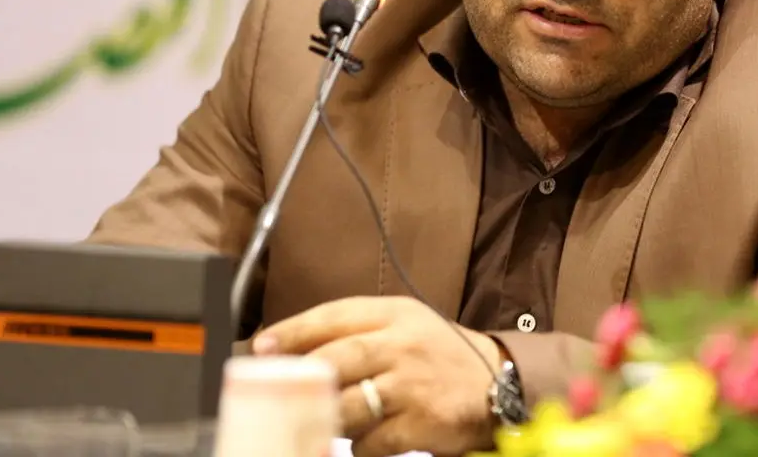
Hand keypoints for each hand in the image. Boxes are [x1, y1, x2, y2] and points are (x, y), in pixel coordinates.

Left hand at [253, 296, 502, 456]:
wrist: (497, 382)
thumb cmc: (437, 355)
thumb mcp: (404, 327)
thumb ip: (357, 333)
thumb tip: (292, 351)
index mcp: (395, 314)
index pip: (335, 315)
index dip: (293, 331)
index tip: (260, 347)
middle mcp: (403, 345)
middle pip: (337, 358)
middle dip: (299, 376)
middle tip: (271, 390)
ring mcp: (412, 385)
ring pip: (347, 405)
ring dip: (325, 418)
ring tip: (317, 421)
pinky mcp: (421, 423)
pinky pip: (371, 443)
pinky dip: (358, 448)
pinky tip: (361, 442)